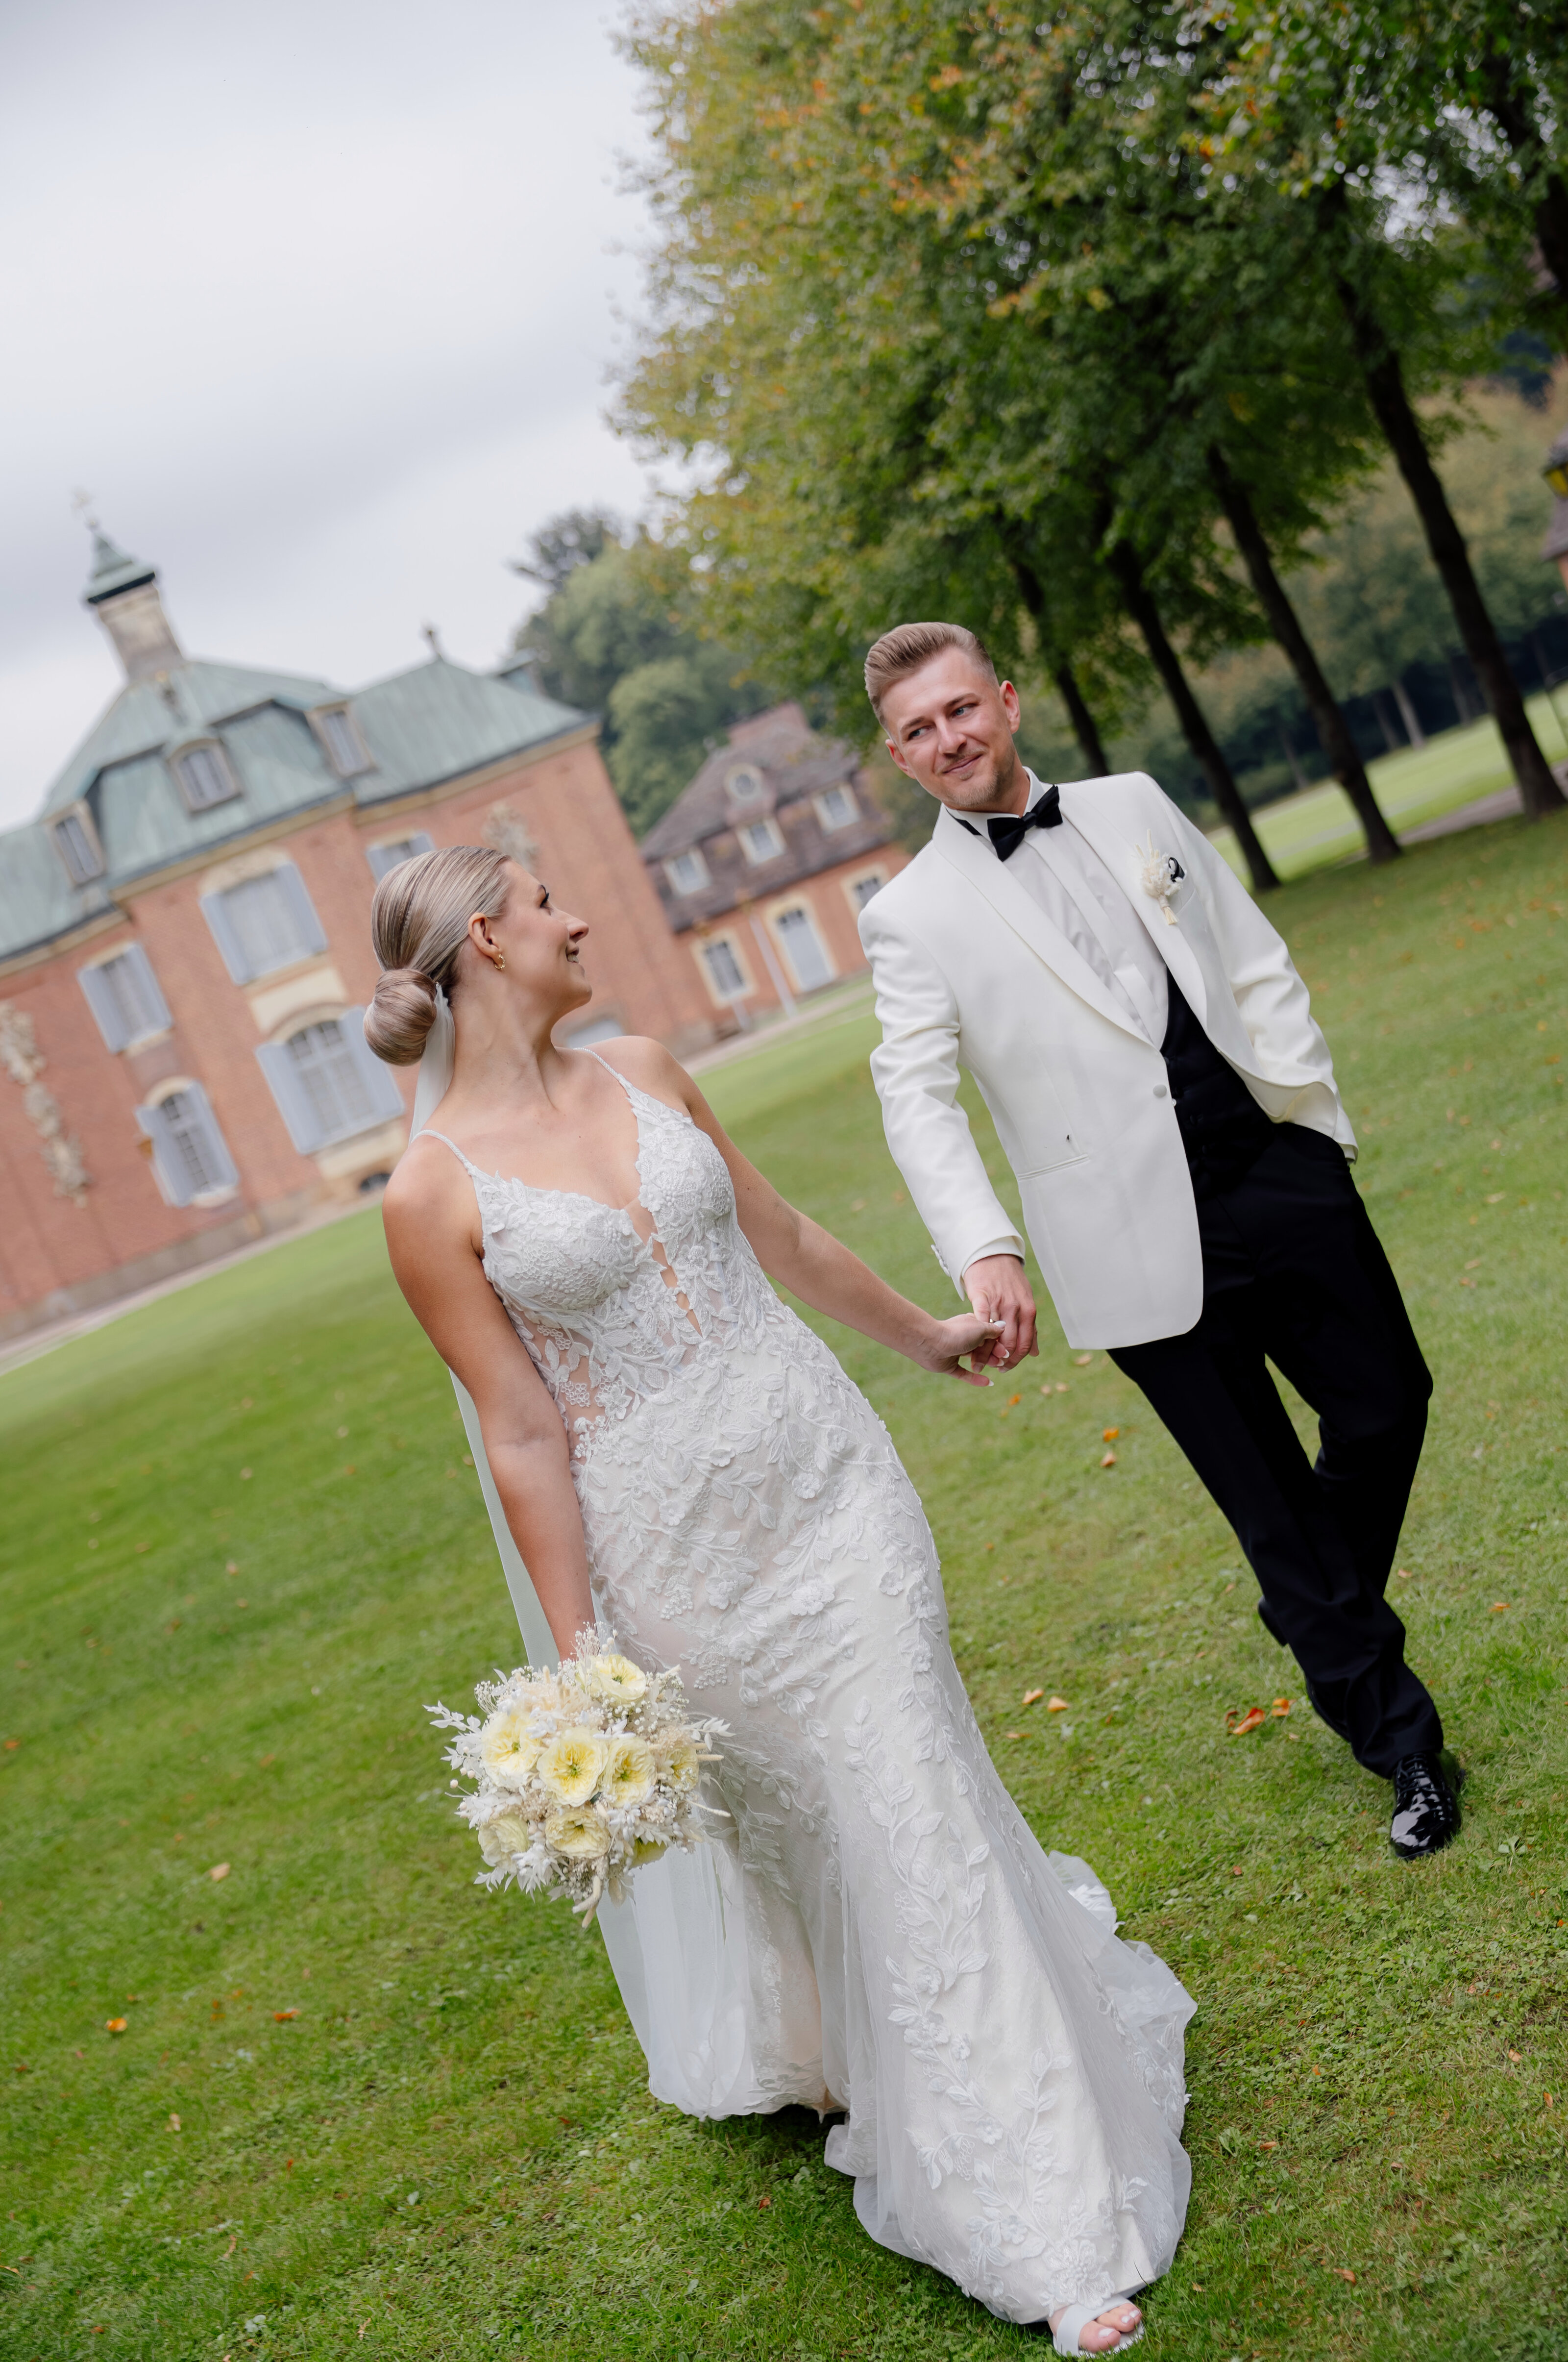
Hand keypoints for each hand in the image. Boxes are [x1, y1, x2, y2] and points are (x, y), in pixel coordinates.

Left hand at [916, 1313, 1006, 1385]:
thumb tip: (1002, 1325)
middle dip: (993, 1353)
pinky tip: (988, 1382)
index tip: (1006, 1350)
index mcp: (970, 1325)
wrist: (931, 1343)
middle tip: (1001, 1360)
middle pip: (982, 1347)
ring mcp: (954, 1351)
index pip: (988, 1334)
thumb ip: (992, 1330)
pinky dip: (975, 1379)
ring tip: (996, 1367)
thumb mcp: (980, 1328)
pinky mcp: (947, 1365)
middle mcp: (962, 1337)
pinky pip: (963, 1373)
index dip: (998, 1342)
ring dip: (986, 1363)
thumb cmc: (957, 1332)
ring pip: (974, 1359)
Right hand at [963, 1253, 1037, 1370]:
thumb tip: (1035, 1353)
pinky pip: (980, 1319)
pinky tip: (971, 1346)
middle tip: (992, 1368)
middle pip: (1010, 1343)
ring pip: (993, 1336)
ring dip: (986, 1354)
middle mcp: (1016, 1308)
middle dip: (1001, 1360)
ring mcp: (999, 1301)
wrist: (993, 1255)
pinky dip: (976, 1335)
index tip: (1006, 1368)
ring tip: (979, 1364)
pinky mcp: (982, 1295)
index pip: (1025, 1343)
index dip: (1015, 1360)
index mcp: (1029, 1311)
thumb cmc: (1011, 1281)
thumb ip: (1031, 1328)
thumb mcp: (1026, 1302)